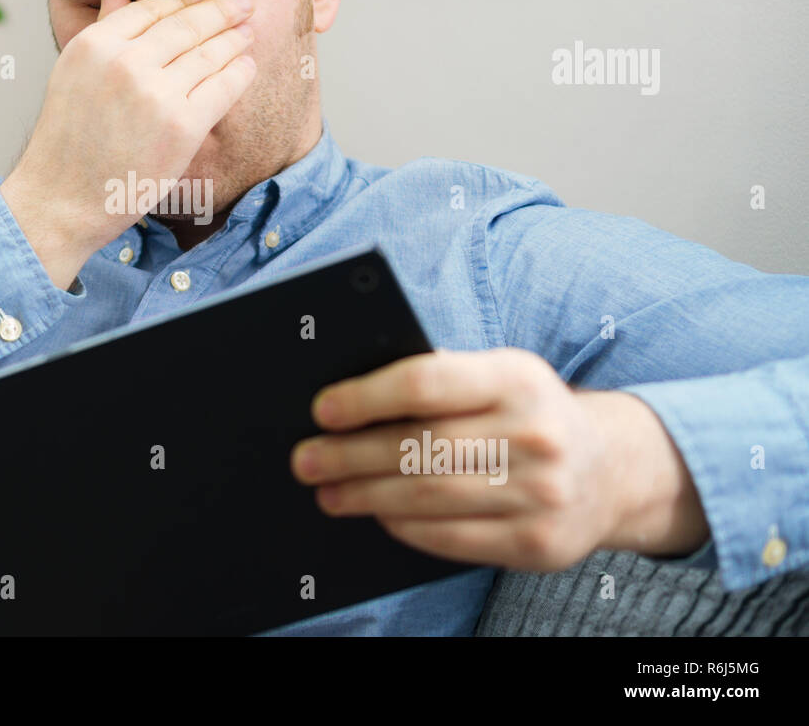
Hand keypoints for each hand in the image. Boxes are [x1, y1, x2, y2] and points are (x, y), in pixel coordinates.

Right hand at [0, 0, 256, 287]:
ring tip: (247, 31)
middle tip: (242, 2)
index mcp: (94, 45)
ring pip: (208, 53)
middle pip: (185, 24)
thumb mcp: (72, 75)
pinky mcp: (182, 125)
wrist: (61, 201)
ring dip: (234, 39)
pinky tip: (246, 67)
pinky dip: (239, 73)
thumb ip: (100, 34)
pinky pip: (222, 87)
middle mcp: (124, 62)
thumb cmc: (67, 143)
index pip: (151, 8)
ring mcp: (155, 93)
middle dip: (219, 9)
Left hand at [289, 348, 709, 571]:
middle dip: (350, 456)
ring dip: (366, 496)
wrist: (611, 469)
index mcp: (516, 377)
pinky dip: (404, 527)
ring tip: (329, 492)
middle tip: (306, 460)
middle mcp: (534, 433)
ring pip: (428, 497)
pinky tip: (378, 515)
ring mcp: (541, 493)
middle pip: (418, 448)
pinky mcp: (538, 543)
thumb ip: (442, 377)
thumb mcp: (500, 374)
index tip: (323, 410)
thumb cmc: (529, 412)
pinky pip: (451, 538)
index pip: (424, 383)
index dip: (365, 397)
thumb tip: (353, 395)